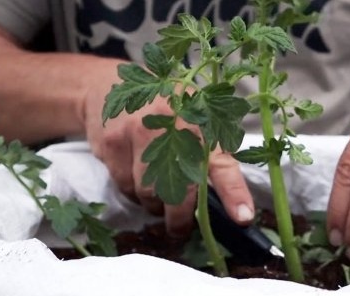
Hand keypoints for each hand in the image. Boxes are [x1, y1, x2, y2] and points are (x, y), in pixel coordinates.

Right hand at [83, 85, 254, 237]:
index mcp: (202, 121)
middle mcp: (172, 125)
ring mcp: (138, 133)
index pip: (222, 163)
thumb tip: (234, 200)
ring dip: (154, 204)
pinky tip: (135, 177)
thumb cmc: (165, 105)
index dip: (233, 193)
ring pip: (148, 194)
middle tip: (180, 229)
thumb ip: (215, 151)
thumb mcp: (198, 116)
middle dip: (180, 218)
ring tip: (157, 194)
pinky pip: (125, 186)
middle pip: (179, 190)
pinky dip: (132, 192)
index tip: (242, 217)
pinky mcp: (112, 143)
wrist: (108, 82)